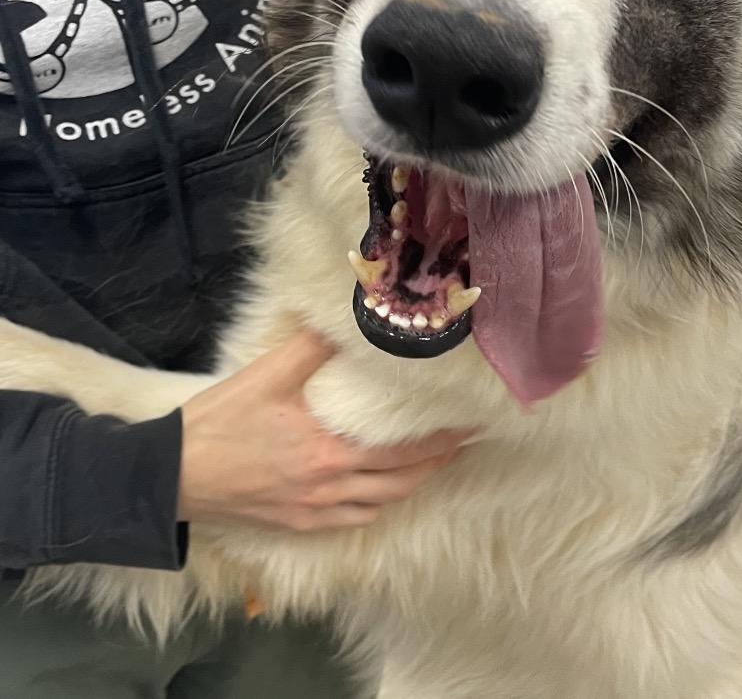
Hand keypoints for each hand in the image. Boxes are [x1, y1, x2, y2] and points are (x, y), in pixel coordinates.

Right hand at [178, 331, 473, 531]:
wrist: (170, 477)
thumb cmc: (219, 422)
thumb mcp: (265, 375)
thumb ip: (309, 349)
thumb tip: (342, 320)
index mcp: (328, 450)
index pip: (402, 450)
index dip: (440, 440)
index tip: (468, 426)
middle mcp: (329, 486)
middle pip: (401, 480)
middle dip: (438, 462)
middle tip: (464, 443)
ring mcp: (314, 510)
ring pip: (381, 503)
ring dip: (411, 484)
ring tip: (433, 464)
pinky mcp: (296, 524)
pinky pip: (352, 521)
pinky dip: (376, 505)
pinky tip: (382, 492)